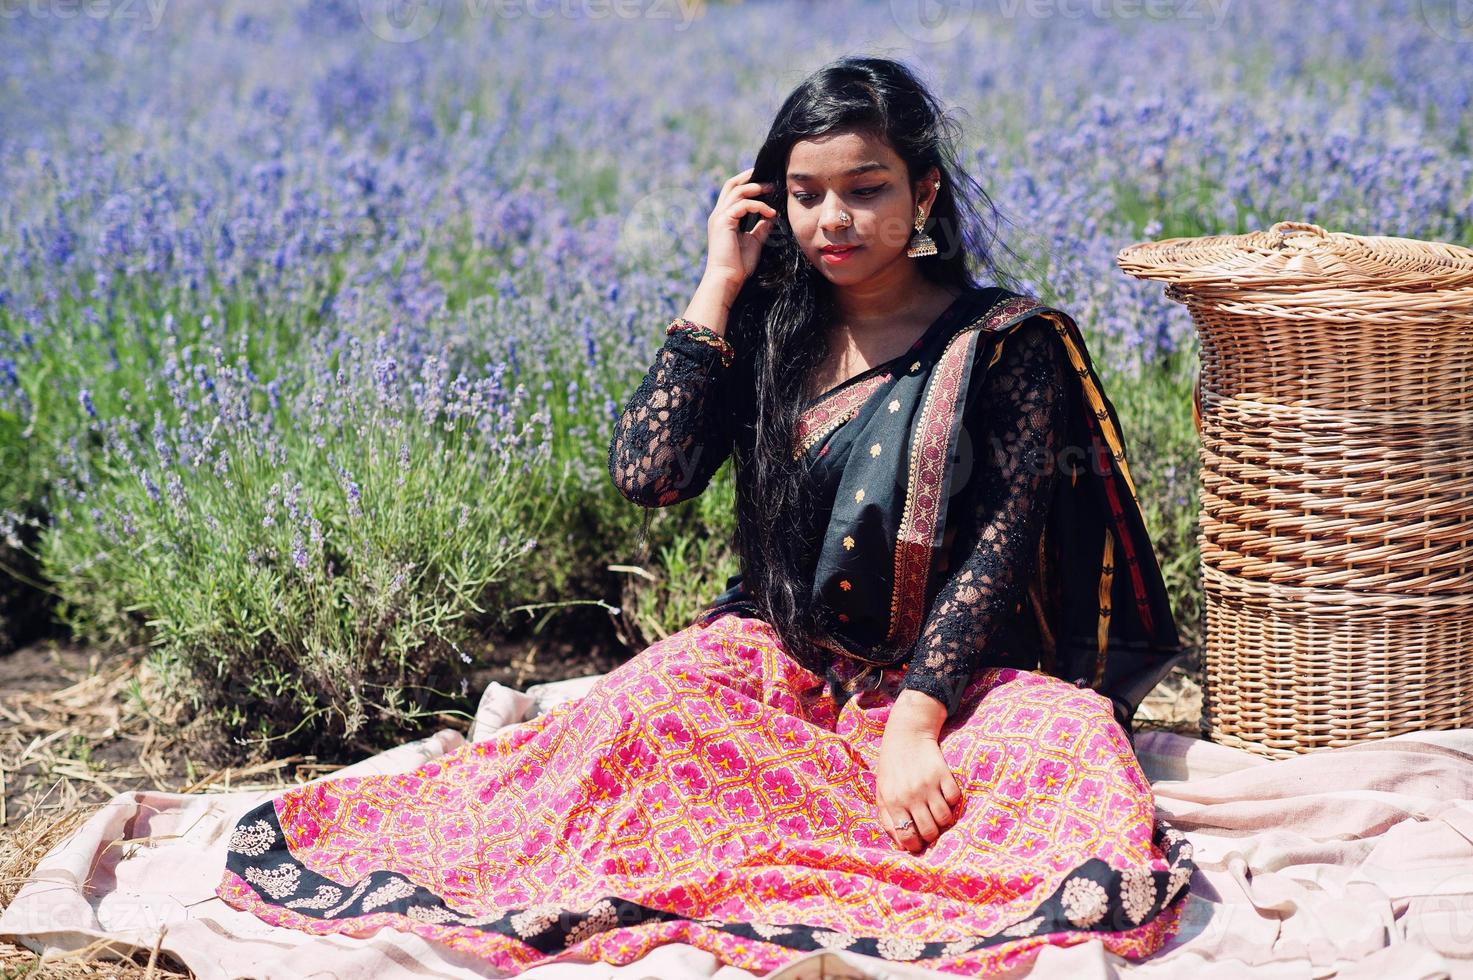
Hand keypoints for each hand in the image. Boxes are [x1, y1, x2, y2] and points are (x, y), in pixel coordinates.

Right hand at [702, 166, 778, 293]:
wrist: (727, 279)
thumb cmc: (738, 265)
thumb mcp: (754, 241)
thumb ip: (761, 227)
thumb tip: (772, 215)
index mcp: (724, 218)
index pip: (733, 192)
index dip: (748, 183)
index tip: (766, 183)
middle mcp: (719, 214)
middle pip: (731, 184)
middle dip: (749, 177)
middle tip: (769, 177)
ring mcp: (719, 217)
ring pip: (737, 191)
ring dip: (756, 188)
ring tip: (773, 189)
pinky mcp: (723, 222)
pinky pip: (742, 205)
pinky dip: (758, 206)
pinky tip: (770, 212)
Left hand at [875, 727, 962, 853]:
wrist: (907, 735)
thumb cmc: (892, 767)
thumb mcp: (882, 791)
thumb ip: (887, 818)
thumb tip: (901, 844)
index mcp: (893, 801)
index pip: (906, 835)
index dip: (914, 845)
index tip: (918, 844)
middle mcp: (911, 794)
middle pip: (929, 831)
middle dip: (931, 836)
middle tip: (929, 828)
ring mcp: (929, 784)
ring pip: (944, 818)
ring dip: (943, 820)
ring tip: (936, 812)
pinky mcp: (944, 774)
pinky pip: (955, 800)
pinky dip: (952, 802)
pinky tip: (944, 795)